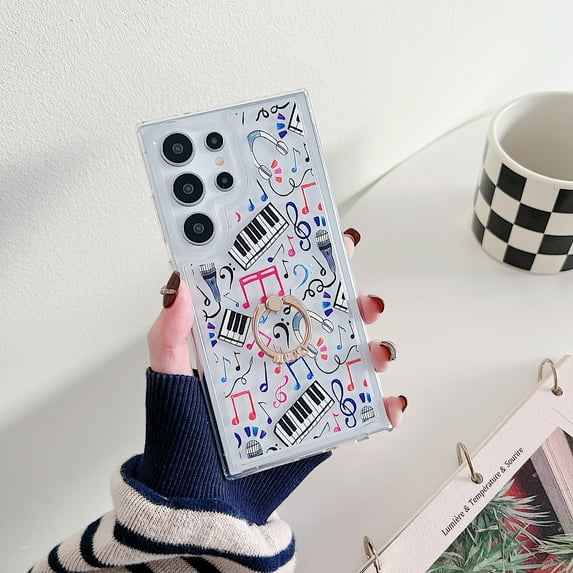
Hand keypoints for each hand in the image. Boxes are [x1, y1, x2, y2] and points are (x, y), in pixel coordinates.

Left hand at [142, 229, 406, 524]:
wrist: (199, 498)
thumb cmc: (181, 431)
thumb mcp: (169, 374)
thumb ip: (170, 333)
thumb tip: (180, 283)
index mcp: (250, 334)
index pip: (282, 288)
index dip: (307, 262)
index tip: (327, 240)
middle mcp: (282, 355)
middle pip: (326, 318)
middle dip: (352, 303)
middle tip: (363, 299)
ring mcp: (304, 389)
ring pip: (350, 359)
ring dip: (374, 350)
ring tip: (378, 351)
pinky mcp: (319, 425)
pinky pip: (358, 413)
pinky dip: (381, 408)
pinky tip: (389, 404)